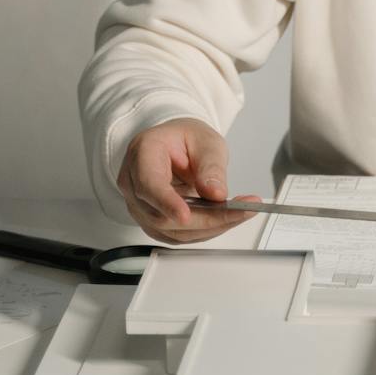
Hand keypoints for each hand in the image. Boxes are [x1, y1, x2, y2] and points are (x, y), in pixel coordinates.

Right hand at [117, 118, 260, 243]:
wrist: (176, 146)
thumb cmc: (186, 139)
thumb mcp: (207, 142)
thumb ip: (211, 167)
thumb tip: (215, 194)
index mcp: (143, 153)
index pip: (148, 184)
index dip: (166, 203)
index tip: (185, 215)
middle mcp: (134, 182)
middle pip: (161, 215)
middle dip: (205, 218)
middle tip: (241, 211)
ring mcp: (139, 205)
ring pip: (171, 230)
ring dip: (209, 227)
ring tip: (240, 212)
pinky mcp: (152, 221)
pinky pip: (177, 235)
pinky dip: (204, 231)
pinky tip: (224, 219)